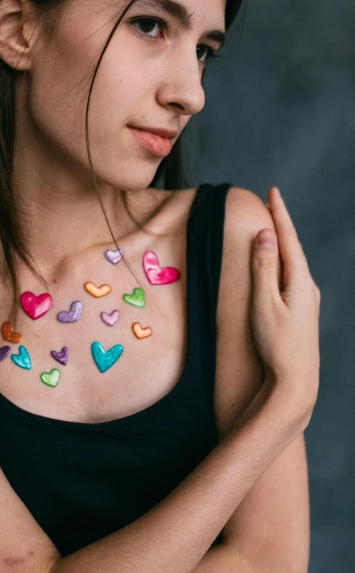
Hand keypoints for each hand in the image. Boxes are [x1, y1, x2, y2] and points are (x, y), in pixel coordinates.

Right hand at [250, 187, 320, 429]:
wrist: (295, 381)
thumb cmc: (276, 343)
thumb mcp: (265, 302)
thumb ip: (264, 267)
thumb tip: (266, 235)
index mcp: (300, 281)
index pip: (288, 239)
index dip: (279, 214)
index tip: (272, 191)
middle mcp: (308, 288)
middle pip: (293, 248)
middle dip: (281, 224)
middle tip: (271, 202)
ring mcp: (307, 301)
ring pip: (293, 263)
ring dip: (282, 244)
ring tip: (272, 228)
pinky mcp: (302, 312)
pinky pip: (292, 277)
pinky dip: (282, 263)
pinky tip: (278, 267)